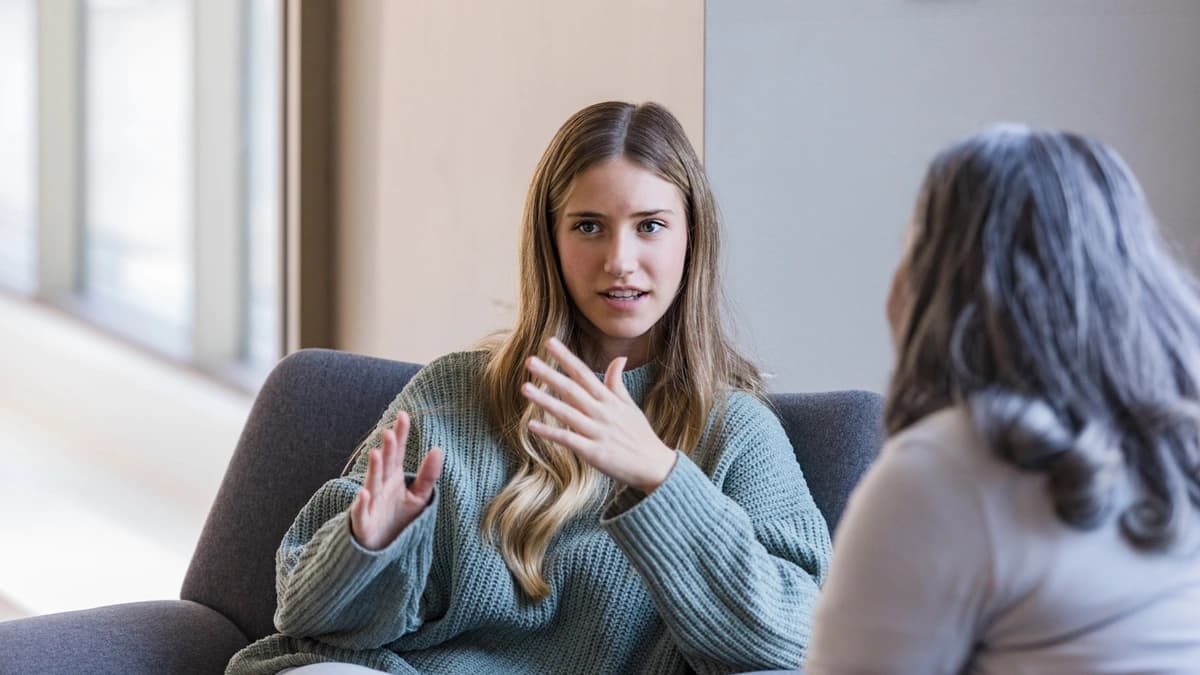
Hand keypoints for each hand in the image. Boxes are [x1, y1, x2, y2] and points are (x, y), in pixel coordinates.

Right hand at [350, 411, 443, 550]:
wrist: (380, 548)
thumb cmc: (397, 519)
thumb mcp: (418, 497)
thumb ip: (428, 475)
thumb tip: (438, 449)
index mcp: (393, 477)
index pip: (398, 452)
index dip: (401, 435)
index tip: (404, 415)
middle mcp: (380, 486)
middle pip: (385, 465)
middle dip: (387, 450)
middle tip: (389, 432)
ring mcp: (371, 503)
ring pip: (372, 484)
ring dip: (373, 470)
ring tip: (376, 454)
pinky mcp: (363, 523)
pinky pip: (361, 512)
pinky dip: (361, 504)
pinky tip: (364, 494)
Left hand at [521, 338, 676, 492]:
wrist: (655, 466)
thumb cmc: (640, 435)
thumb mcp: (630, 406)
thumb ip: (617, 383)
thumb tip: (619, 358)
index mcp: (609, 400)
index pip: (584, 373)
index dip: (566, 358)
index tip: (549, 342)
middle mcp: (601, 412)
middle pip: (572, 389)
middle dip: (550, 374)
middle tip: (529, 360)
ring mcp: (597, 432)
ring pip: (567, 413)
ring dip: (545, 400)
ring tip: (525, 388)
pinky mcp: (594, 452)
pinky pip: (569, 440)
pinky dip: (550, 433)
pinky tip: (532, 425)